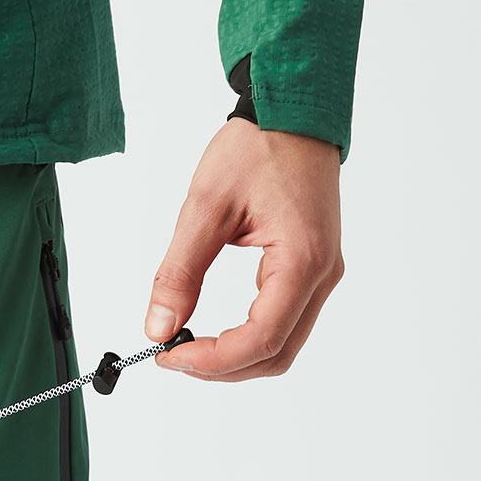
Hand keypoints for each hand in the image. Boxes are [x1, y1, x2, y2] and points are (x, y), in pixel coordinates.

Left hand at [144, 118, 343, 380]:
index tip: (169, 356)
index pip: (263, 338)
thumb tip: (158, 326)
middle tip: (172, 356)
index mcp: (302, 260)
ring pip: (283, 345)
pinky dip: (248, 339)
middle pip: (277, 354)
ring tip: (188, 345)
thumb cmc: (259, 147)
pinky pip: (284, 323)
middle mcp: (321, 275)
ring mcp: (321, 275)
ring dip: (235, 358)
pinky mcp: (312, 271)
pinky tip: (214, 330)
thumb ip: (180, 271)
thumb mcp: (205, 206)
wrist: (295, 113)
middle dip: (222, 367)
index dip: (214, 360)